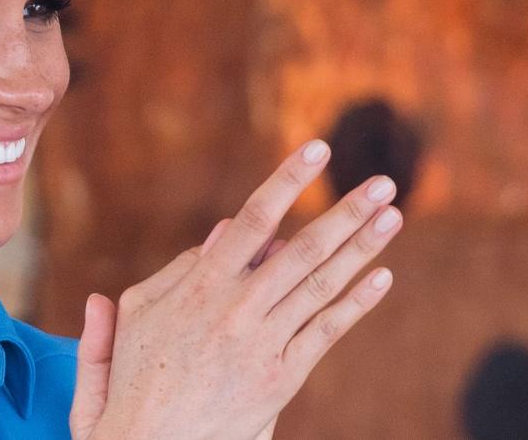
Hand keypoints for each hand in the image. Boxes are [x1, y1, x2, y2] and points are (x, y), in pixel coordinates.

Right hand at [69, 140, 401, 439]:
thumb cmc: (135, 377)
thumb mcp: (135, 314)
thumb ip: (172, 270)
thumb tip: (219, 234)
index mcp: (197, 287)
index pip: (251, 221)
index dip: (286, 181)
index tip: (317, 149)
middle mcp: (236, 310)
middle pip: (301, 250)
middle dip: (346, 213)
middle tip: (383, 184)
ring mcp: (263, 344)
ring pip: (320, 286)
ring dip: (361, 248)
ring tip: (392, 217)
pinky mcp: (282, 378)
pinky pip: (326, 332)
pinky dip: (355, 303)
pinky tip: (382, 277)